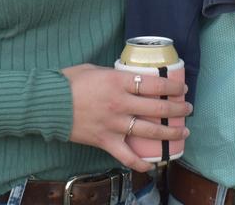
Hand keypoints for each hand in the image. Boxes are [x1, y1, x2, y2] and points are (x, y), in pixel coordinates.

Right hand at [61, 64, 190, 171]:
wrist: (47, 103)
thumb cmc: (69, 82)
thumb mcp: (95, 69)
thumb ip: (115, 75)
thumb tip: (129, 76)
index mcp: (118, 82)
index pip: (155, 84)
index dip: (173, 86)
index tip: (182, 87)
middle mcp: (120, 104)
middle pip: (158, 108)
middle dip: (178, 109)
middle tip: (187, 109)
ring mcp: (114, 124)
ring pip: (150, 132)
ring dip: (170, 133)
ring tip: (183, 133)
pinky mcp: (105, 141)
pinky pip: (127, 156)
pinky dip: (141, 163)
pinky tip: (153, 164)